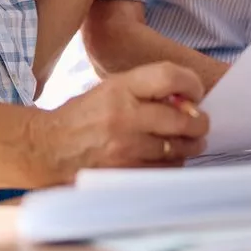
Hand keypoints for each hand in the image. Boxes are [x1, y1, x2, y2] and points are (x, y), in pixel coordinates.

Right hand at [35, 62, 209, 183]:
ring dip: (191, 145)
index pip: (169, 77)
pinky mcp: (124, 173)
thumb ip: (145, 90)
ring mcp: (125, 148)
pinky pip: (164, 170)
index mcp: (120, 88)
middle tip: (201, 123)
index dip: (192, 84)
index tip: (197, 93)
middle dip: (199, 122)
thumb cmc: (84, 116)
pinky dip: (173, 164)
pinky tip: (169, 158)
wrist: (49, 148)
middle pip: (182, 118)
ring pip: (178, 148)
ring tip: (191, 142)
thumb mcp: (110, 89)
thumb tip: (187, 100)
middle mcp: (124, 116)